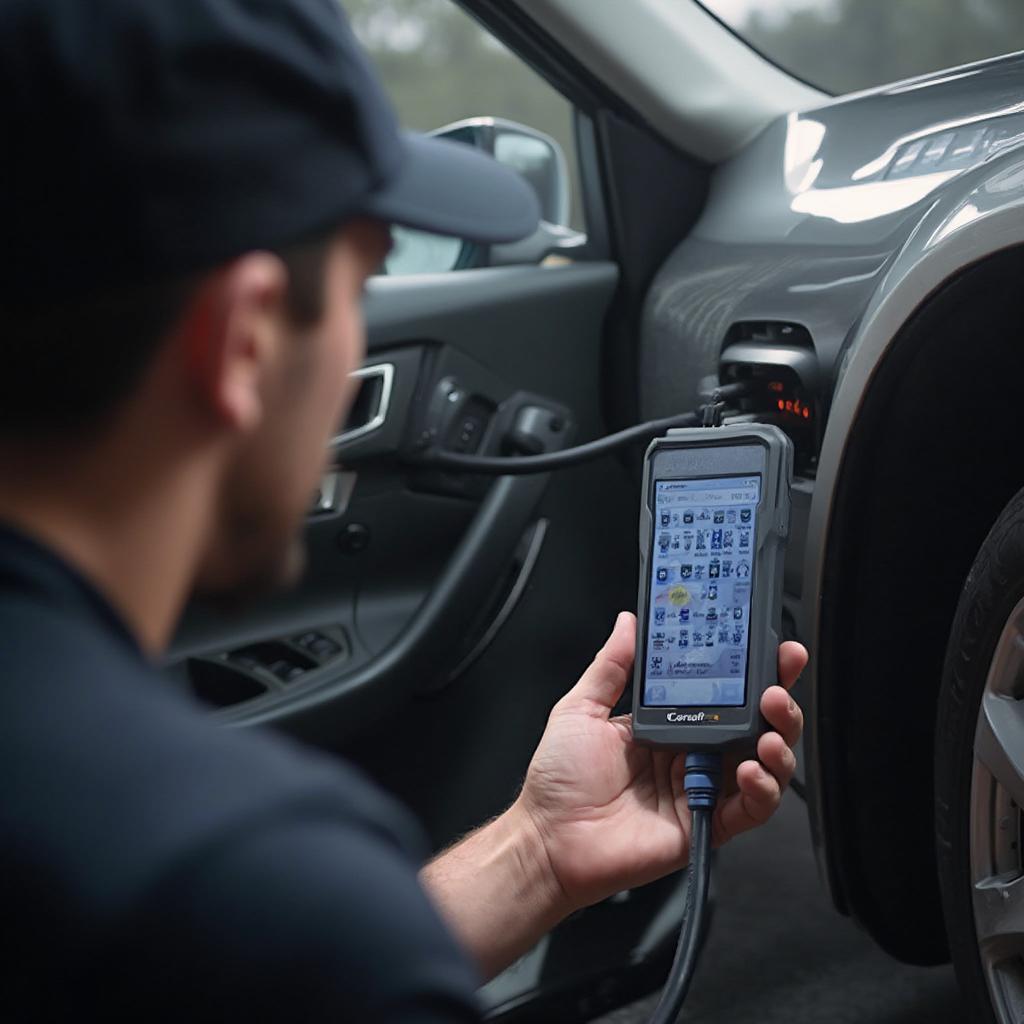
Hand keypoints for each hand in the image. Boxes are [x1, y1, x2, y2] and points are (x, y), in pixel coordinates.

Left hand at [514, 612, 805, 911]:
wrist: (549, 839)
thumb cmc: (559, 780)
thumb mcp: (582, 709)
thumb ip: (612, 665)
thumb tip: (629, 623)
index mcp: (669, 722)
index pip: (722, 691)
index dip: (750, 670)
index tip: (767, 646)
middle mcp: (692, 752)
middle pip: (754, 724)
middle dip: (778, 700)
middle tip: (778, 685)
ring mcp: (702, 788)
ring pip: (764, 764)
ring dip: (779, 743)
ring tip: (769, 730)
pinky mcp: (707, 823)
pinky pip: (750, 809)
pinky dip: (761, 790)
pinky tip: (750, 772)